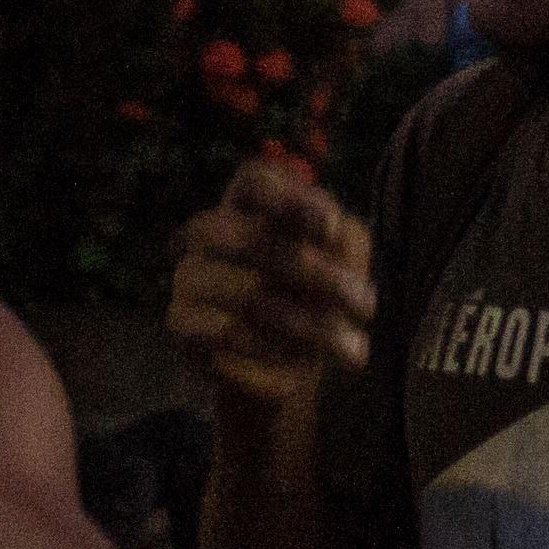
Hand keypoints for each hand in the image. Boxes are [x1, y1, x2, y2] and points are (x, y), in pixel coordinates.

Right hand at [170, 153, 375, 404]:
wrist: (283, 367)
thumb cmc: (315, 301)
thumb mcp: (344, 265)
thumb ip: (343, 238)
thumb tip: (327, 226)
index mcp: (250, 208)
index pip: (252, 181)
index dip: (288, 197)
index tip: (329, 225)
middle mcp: (209, 235)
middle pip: (251, 240)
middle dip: (319, 276)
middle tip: (369, 306)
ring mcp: (188, 277)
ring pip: (246, 294)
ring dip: (309, 324)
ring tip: (351, 347)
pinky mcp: (180, 323)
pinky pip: (224, 333)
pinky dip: (272, 350)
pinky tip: (299, 363)